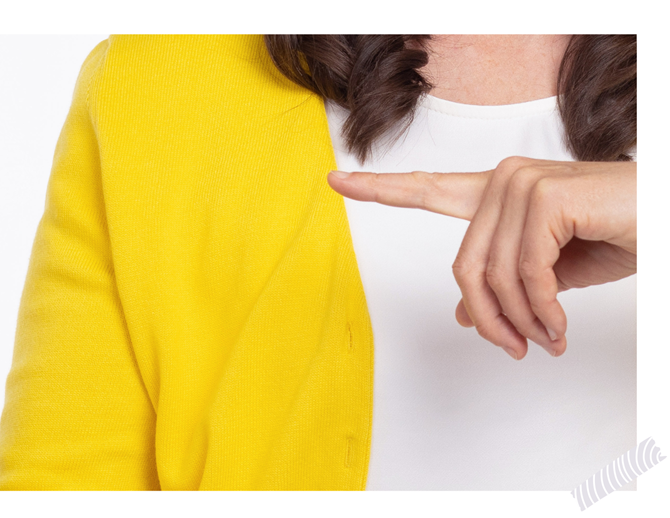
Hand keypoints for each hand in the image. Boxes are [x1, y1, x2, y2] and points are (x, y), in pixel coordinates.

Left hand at [327, 157, 635, 359]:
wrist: (665, 218)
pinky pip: (524, 273)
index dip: (380, 188)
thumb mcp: (552, 271)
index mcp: (499, 192)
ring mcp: (520, 183)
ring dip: (522, 321)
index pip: (430, 189)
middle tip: (515, 350)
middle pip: (463, 268)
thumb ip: (504, 284)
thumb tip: (460, 313)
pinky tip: (559, 324)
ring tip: (549, 340)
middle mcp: (503, 179)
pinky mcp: (544, 197)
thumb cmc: (620, 236)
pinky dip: (542, 309)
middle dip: (487, 319)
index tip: (335, 180)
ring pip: (492, 276)